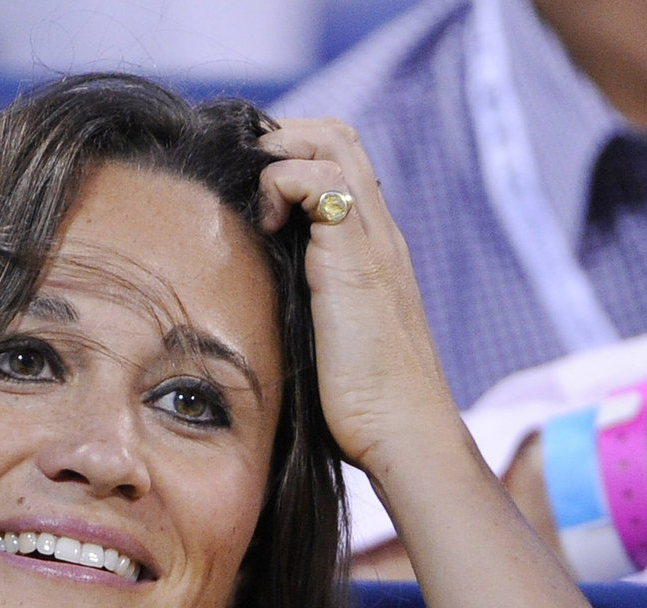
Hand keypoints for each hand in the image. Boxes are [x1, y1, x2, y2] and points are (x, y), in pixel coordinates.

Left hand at [257, 118, 463, 479]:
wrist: (403, 433)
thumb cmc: (364, 407)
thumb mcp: (327, 343)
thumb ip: (306, 310)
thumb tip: (257, 307)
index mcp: (372, 250)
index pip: (339, 162)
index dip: (290, 157)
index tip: (251, 196)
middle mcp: (379, 234)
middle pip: (337, 136)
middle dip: (279, 140)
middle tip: (242, 186)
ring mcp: (372, 241)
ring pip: (331, 143)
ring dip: (278, 155)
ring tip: (256, 208)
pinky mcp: (355, 258)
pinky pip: (320, 180)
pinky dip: (281, 184)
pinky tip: (265, 228)